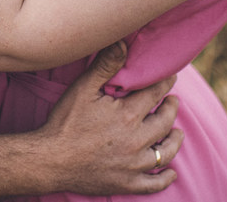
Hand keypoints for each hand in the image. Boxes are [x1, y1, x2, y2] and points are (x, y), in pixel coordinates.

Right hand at [40, 42, 181, 194]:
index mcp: (128, 116)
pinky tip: (171, 172)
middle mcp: (136, 141)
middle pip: (164, 123)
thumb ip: (106, 65)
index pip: (156, 94)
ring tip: (177, 132)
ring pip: (164, 153)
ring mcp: (133, 165)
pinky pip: (153, 184)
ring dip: (174, 141)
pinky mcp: (126, 183)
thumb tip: (122, 42)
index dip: (166, 83)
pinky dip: (165, 178)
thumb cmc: (65, 122)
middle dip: (172, 109)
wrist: (49, 160)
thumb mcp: (83, 88)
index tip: (171, 78)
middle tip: (174, 102)